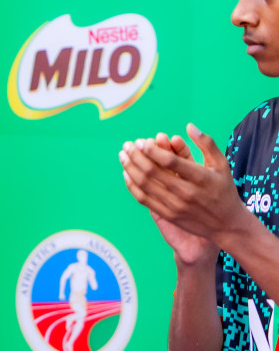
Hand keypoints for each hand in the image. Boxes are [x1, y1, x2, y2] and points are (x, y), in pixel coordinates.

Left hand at [127, 132, 215, 264]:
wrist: (227, 224)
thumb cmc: (224, 190)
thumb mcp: (222, 165)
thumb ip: (206, 144)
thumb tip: (189, 126)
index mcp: (201, 178)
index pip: (170, 161)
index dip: (152, 150)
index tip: (141, 141)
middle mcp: (187, 192)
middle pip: (153, 172)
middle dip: (136, 156)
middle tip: (127, 145)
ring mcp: (175, 205)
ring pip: (145, 185)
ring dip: (130, 168)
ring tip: (122, 155)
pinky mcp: (168, 215)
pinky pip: (144, 199)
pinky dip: (132, 185)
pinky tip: (127, 173)